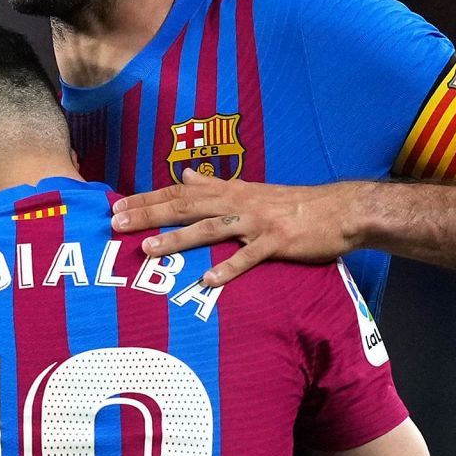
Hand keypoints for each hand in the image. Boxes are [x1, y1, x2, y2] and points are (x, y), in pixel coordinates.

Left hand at [109, 170, 361, 285]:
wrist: (338, 211)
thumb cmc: (293, 204)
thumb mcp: (251, 189)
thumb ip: (217, 184)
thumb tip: (189, 175)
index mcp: (230, 191)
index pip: (180, 191)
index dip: (148, 198)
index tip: (118, 204)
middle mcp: (238, 202)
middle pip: (185, 206)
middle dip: (149, 214)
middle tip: (117, 222)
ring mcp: (257, 222)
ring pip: (210, 228)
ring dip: (177, 238)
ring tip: (148, 249)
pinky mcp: (277, 242)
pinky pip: (249, 257)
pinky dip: (228, 268)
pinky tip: (208, 281)